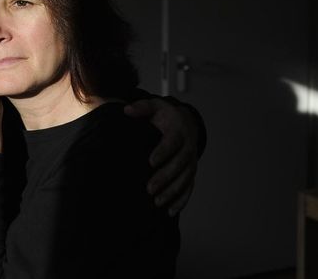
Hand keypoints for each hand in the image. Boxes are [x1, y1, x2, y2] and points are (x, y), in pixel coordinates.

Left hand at [124, 97, 200, 215]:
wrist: (186, 122)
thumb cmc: (164, 116)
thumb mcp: (154, 107)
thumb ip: (141, 107)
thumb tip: (127, 110)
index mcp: (179, 131)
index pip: (172, 142)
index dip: (163, 152)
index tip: (150, 161)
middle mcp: (188, 147)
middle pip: (179, 164)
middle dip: (165, 177)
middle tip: (149, 189)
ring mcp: (191, 162)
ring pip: (185, 179)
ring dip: (172, 192)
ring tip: (157, 202)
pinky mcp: (191, 173)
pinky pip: (189, 188)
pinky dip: (181, 200)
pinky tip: (170, 211)